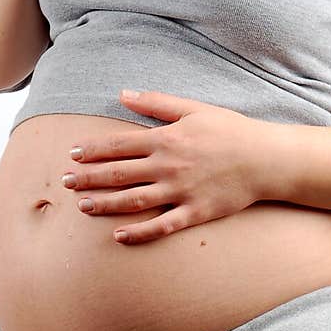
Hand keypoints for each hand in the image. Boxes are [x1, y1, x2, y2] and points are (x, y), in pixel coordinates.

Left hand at [59, 89, 287, 244]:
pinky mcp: (194, 213)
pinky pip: (161, 226)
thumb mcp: (193, 109)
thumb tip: (123, 94)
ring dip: (105, 204)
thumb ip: (157, 103)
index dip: (93, 150)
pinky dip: (138, 233)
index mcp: (166, 139)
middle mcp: (168, 166)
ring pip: (133, 201)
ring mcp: (180, 191)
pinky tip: (118, 236)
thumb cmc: (230, 130)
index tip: (73, 154)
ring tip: (82, 207)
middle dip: (89, 178)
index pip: (119, 145)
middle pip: (119, 174)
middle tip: (65, 182)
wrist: (266, 159)